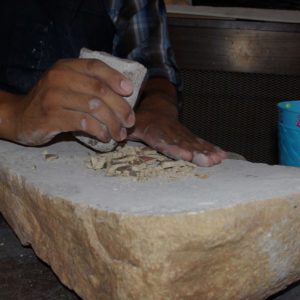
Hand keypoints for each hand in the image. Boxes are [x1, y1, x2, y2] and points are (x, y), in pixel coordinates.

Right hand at [8, 59, 134, 144]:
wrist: (19, 117)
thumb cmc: (51, 102)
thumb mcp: (67, 86)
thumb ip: (88, 86)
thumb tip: (122, 97)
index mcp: (66, 67)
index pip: (96, 66)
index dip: (116, 78)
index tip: (130, 91)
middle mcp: (59, 78)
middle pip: (99, 90)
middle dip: (120, 107)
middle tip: (130, 121)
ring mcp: (54, 97)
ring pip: (94, 107)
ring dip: (112, 123)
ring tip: (120, 134)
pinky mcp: (51, 116)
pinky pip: (83, 123)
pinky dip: (99, 131)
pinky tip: (105, 137)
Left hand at [128, 79, 226, 166]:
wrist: (157, 106)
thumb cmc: (142, 120)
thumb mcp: (132, 125)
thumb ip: (127, 132)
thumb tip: (119, 137)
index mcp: (155, 132)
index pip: (165, 141)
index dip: (175, 148)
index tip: (186, 155)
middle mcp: (171, 133)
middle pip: (185, 144)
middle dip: (197, 153)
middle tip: (208, 161)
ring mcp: (181, 134)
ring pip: (195, 142)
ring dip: (207, 151)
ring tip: (217, 159)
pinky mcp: (188, 135)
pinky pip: (200, 141)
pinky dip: (211, 147)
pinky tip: (221, 154)